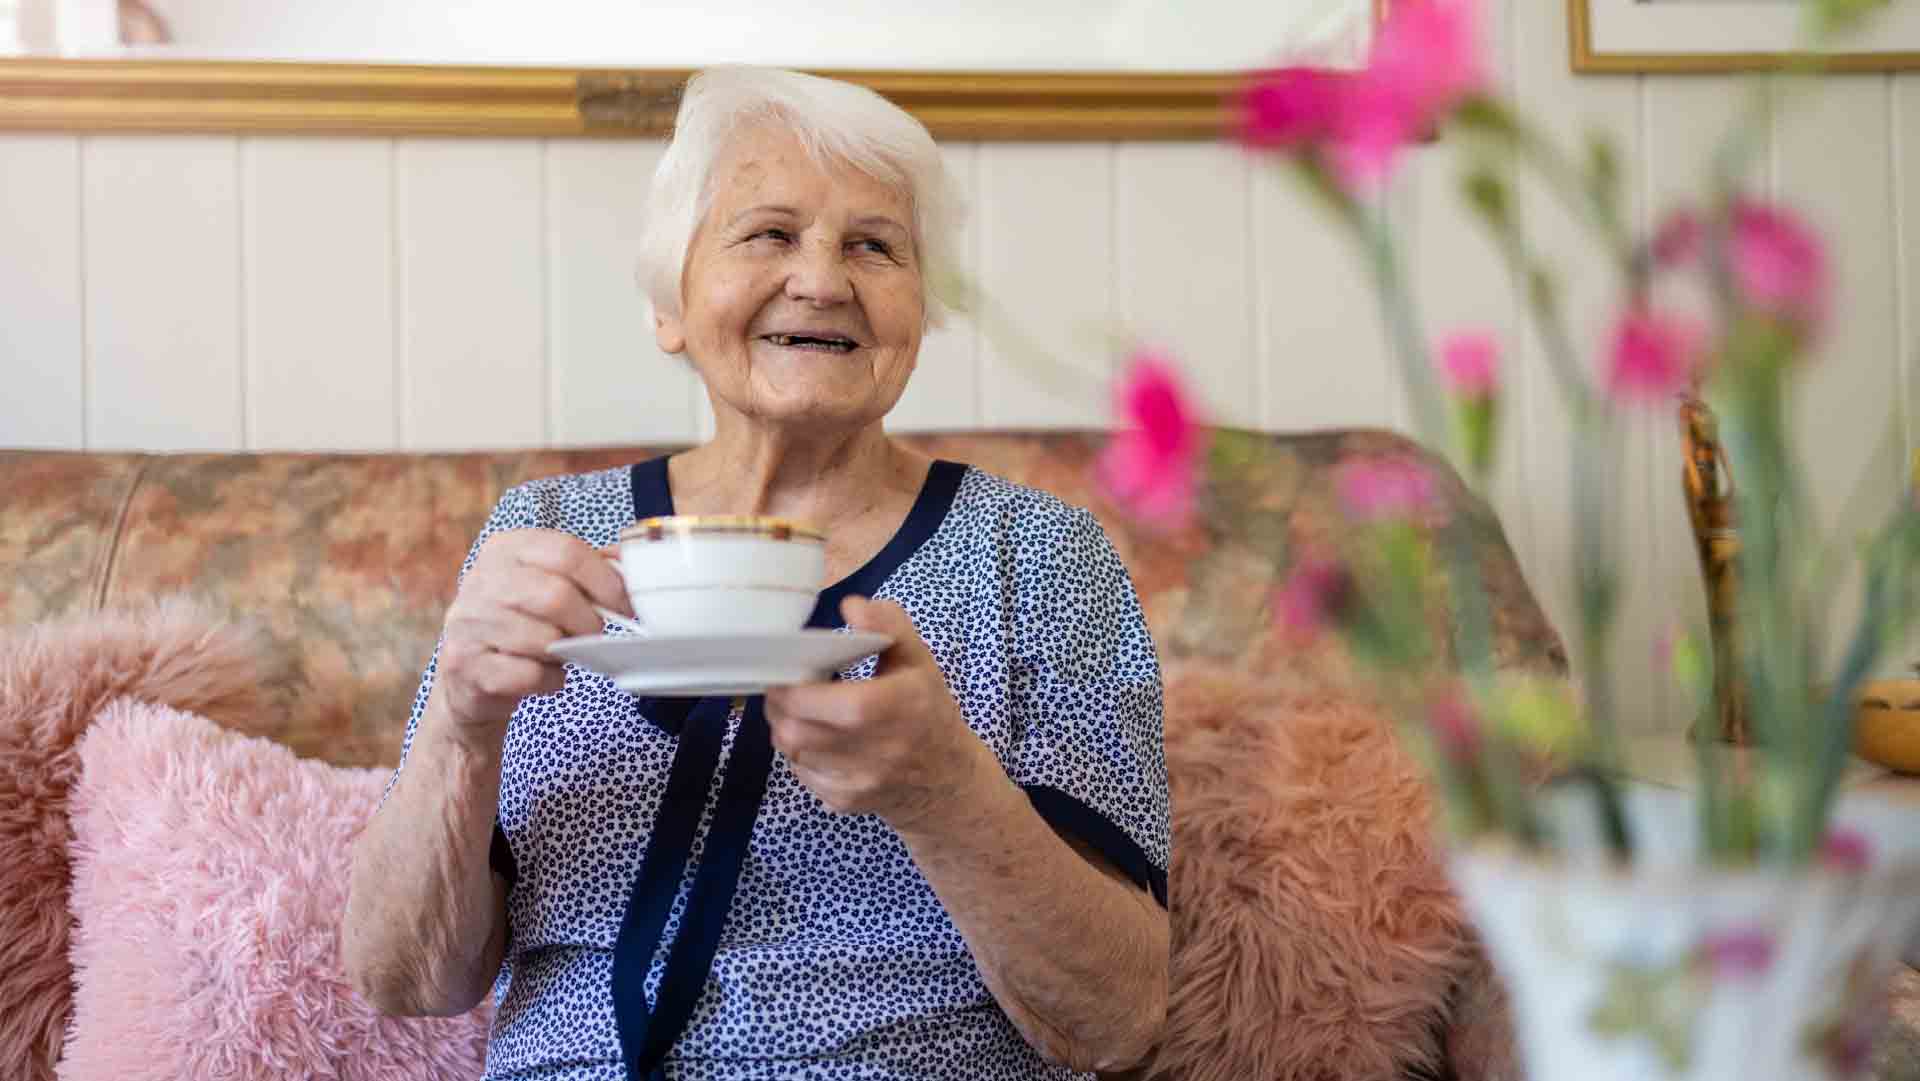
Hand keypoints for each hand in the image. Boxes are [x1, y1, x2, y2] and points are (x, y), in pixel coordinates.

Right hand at [430, 530, 630, 749]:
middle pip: (557, 595)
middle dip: (588, 621)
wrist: (468, 674)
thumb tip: (631, 559)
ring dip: (565, 653)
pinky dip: (550, 680)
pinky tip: (543, 674)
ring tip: (559, 651)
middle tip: (593, 633)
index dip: (606, 582)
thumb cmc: (518, 622)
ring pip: (544, 639)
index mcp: (505, 548)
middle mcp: (481, 579)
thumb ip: (587, 568)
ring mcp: (469, 622)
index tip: (625, 605)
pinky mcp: (466, 664)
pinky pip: (530, 674)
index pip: (566, 552)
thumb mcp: (545, 583)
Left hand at [764, 596, 988, 831]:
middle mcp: (872, 750)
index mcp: (888, 707)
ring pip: (792, 751)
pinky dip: (800, 754)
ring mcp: (856, 781)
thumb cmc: (928, 711)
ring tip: (800, 711)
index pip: (813, 700)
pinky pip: (801, 774)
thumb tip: (851, 605)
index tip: (788, 671)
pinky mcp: (844, 802)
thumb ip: (889, 626)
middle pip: (792, 729)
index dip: (789, 686)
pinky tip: (818, 740)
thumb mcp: (919, 661)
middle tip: (784, 689)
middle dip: (779, 707)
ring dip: (786, 728)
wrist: (947, 780)